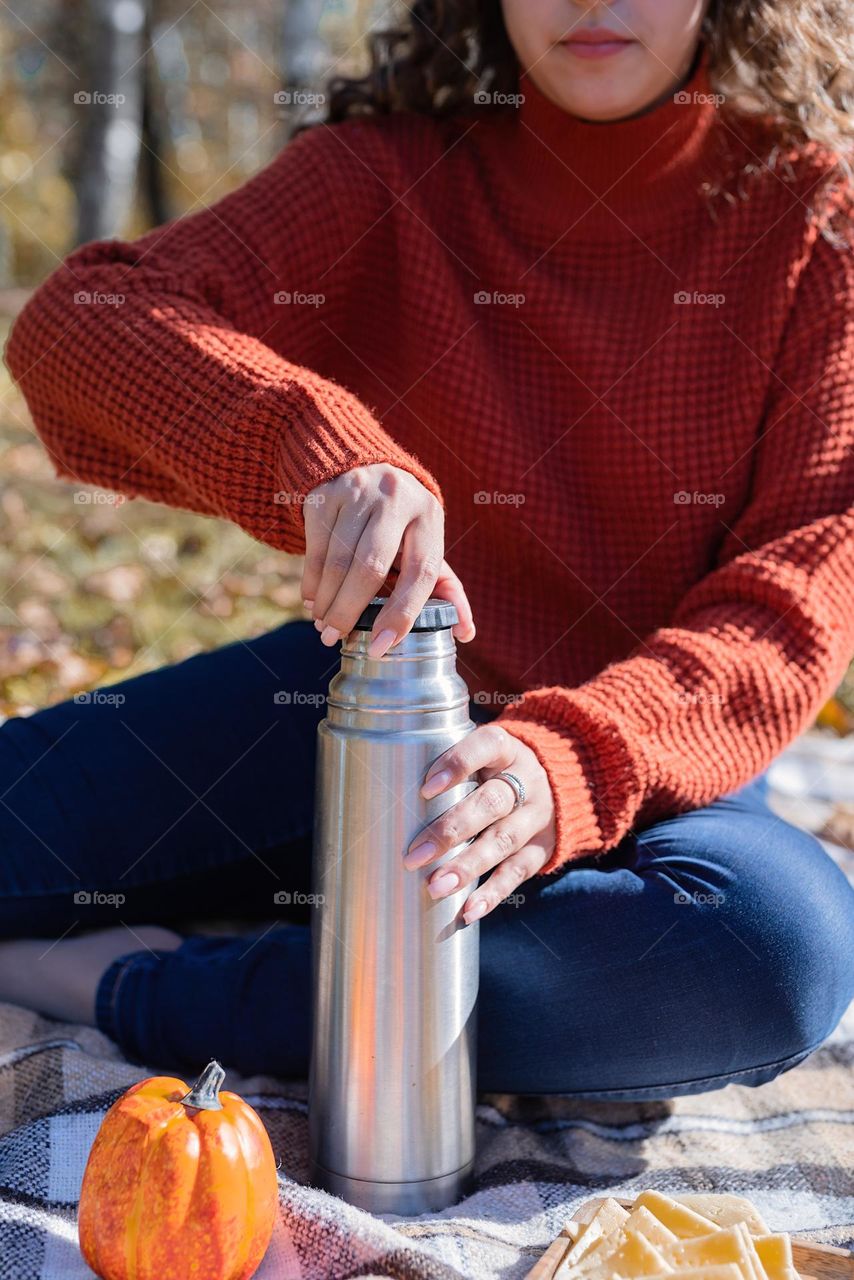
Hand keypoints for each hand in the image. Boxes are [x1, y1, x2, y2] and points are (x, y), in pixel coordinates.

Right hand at [301, 464, 474, 655]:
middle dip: (350, 611)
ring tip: (323, 625)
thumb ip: (446, 588)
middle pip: (370, 566)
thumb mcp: (426, 544)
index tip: (382, 645)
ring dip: (327, 601)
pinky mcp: (325, 493)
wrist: (364, 464)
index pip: (419, 572)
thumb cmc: (401, 522)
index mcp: (429, 516)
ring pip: (337, 561)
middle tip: (335, 638)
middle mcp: (395, 499)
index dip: (401, 613)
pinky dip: (312, 581)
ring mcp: (358, 492)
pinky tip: (313, 600)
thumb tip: (467, 633)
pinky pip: (315, 548)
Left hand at [404, 724, 555, 921]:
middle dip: (450, 830)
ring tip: (436, 887)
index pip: (485, 747)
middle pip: (491, 803)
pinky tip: (468, 909)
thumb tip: (383, 797)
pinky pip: (517, 873)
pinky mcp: (541, 849)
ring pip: (503, 841)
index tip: (425, 787)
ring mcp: (536, 817)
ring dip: (467, 866)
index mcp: (507, 750)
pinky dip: (492, 893)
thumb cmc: (495, 770)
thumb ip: (447, 769)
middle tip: (414, 856)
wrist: (562, 786)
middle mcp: (526, 781)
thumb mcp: (483, 756)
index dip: (457, 765)